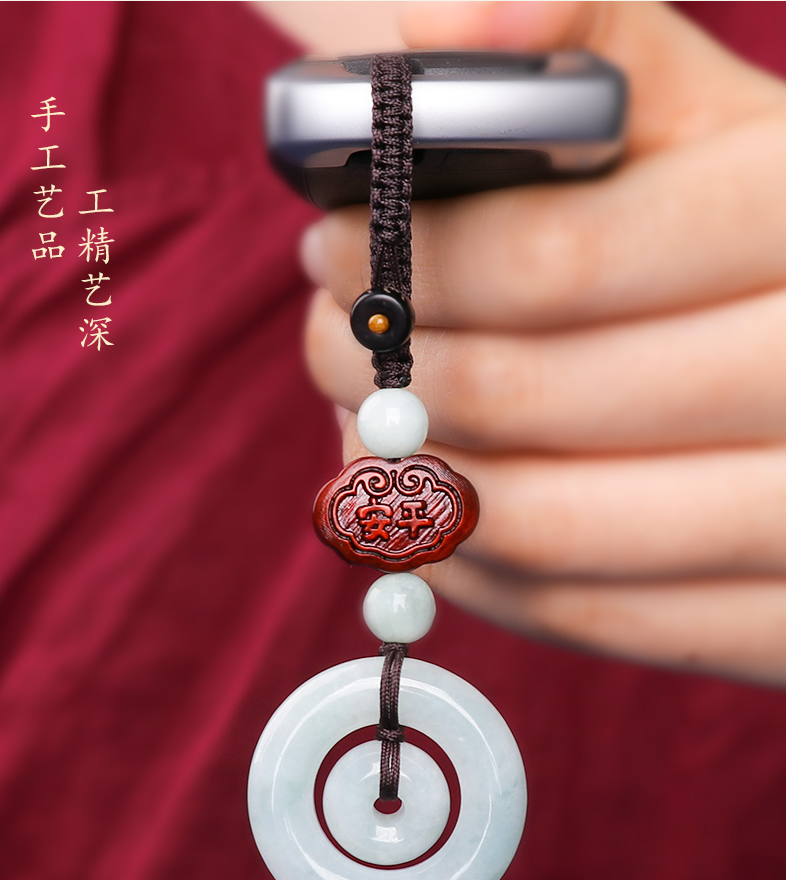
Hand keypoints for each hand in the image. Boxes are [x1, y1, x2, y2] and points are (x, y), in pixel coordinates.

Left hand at [301, 1, 785, 684]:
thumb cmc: (771, 248)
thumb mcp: (728, 131)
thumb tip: (434, 34)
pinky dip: (475, 571)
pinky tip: (427, 518)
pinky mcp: (778, 629)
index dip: (412, 257)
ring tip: (363, 426)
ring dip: (409, 478)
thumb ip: (604, 57)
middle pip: (530, 396)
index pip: (556, 258)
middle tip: (332, 336)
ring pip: (544, 524)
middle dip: (386, 366)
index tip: (330, 239)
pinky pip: (585, 618)